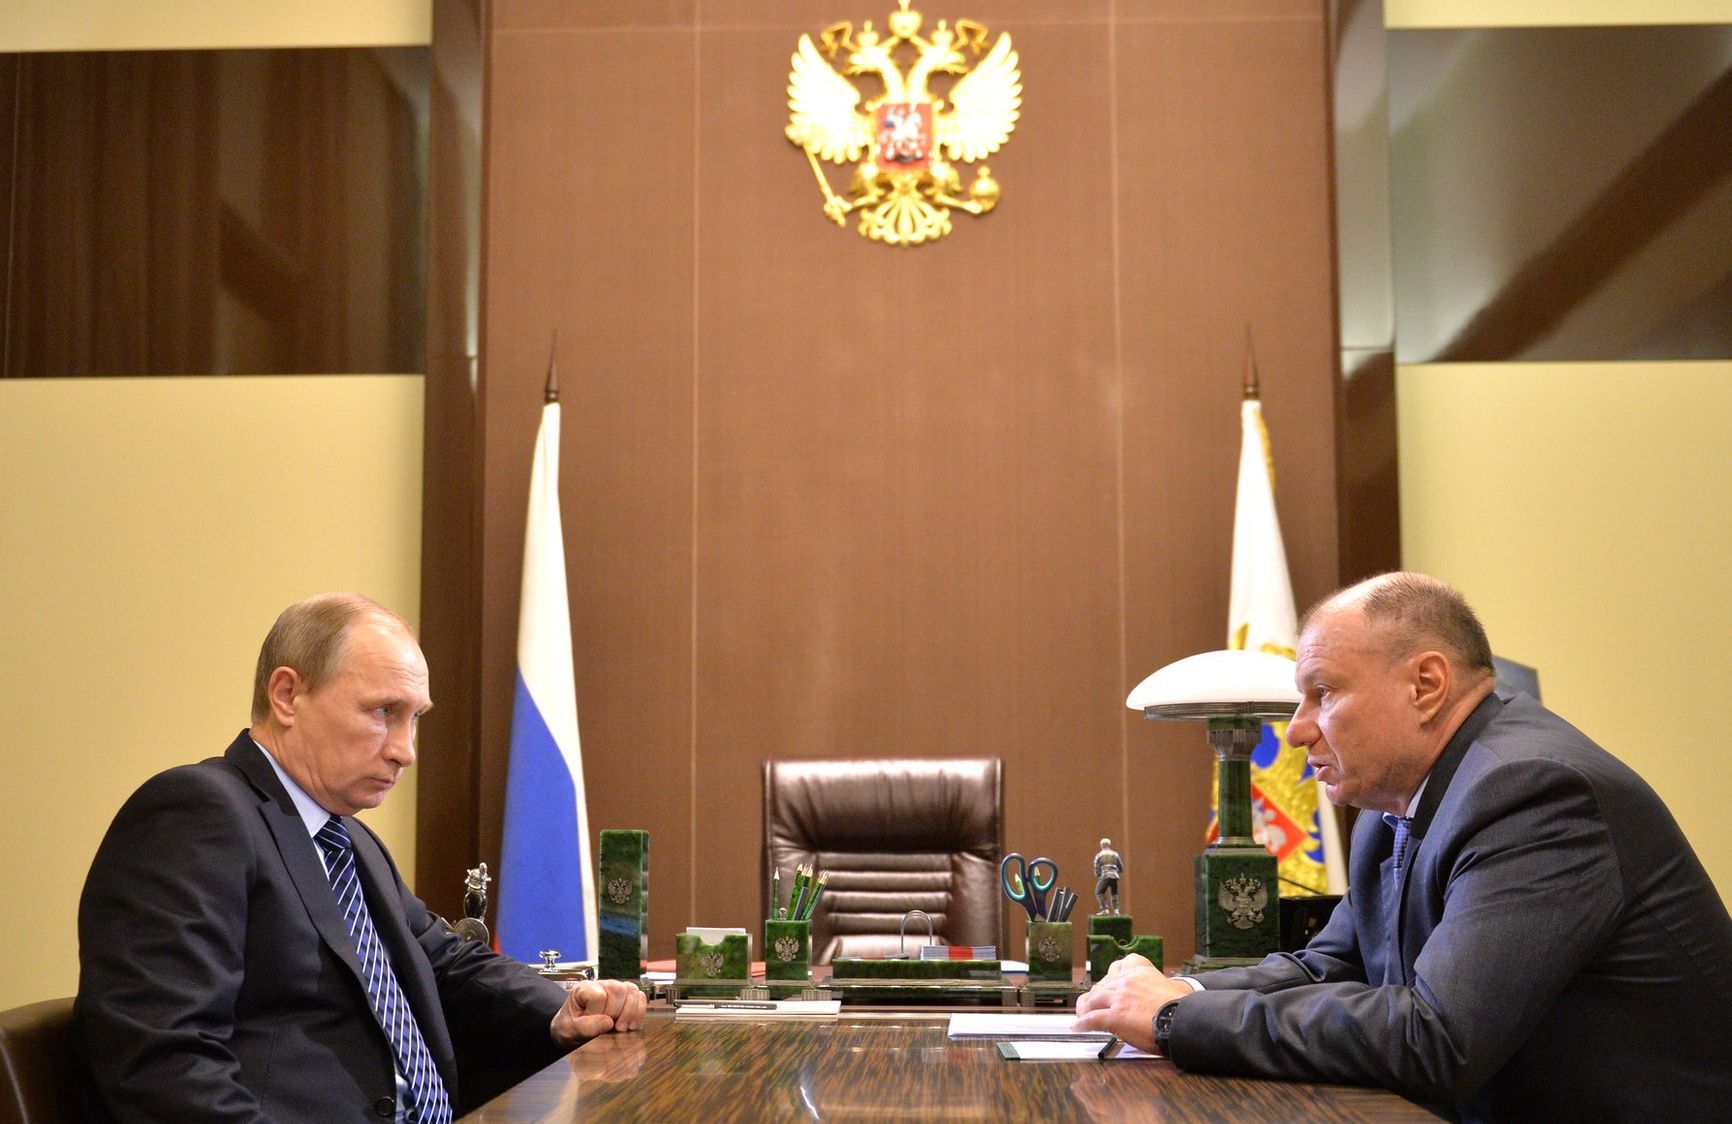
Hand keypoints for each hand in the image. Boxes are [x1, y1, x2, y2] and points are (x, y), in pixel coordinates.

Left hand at [551, 978, 647, 1047]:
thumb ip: (587, 1026)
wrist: (574, 1030)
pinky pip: (640, 996)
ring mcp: (615, 988)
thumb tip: (608, 1022)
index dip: (599, 1013)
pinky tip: (631, 1024)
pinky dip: (639, 1011)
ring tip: (622, 1027)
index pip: (599, 996)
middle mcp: (601, 985)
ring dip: (630, 1012)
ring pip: (632, 990)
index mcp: (584, 989)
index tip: (594, 1024)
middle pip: (618, 989)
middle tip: (612, 1028)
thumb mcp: (572, 1029)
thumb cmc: (571, 1027)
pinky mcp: (626, 996)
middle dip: (617, 1013)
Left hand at [1071, 954, 1190, 1052]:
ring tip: (1082, 1015)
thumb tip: (1173, 991)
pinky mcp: (1114, 1016)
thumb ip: (1161, 986)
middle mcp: (1126, 981)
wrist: (1181, 1021)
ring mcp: (1118, 998)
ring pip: (1093, 1000)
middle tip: (1095, 1004)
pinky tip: (1079, 1027)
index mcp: (1140, 971)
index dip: (1112, 976)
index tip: (1111, 982)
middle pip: (1103, 984)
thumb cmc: (1181, 1008)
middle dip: (1098, 995)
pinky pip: (1092, 1019)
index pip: (1119, 965)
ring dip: (1086, 1008)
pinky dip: (1083, 1024)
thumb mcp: (1172, 987)